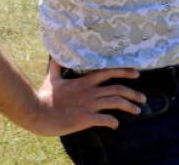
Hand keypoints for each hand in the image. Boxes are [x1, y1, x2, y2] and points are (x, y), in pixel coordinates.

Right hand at [22, 59, 145, 135]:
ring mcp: (89, 104)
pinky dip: (113, 122)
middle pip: (118, 89)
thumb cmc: (43, 96)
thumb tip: (55, 53)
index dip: (125, 71)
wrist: (35, 112)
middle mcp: (90, 91)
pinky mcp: (85, 118)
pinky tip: (116, 125)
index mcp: (84, 82)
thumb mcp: (52, 78)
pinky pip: (105, 119)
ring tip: (137, 111)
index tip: (137, 73)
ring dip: (129, 106)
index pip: (109, 72)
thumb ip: (57, 67)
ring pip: (116, 103)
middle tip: (143, 99)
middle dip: (133, 94)